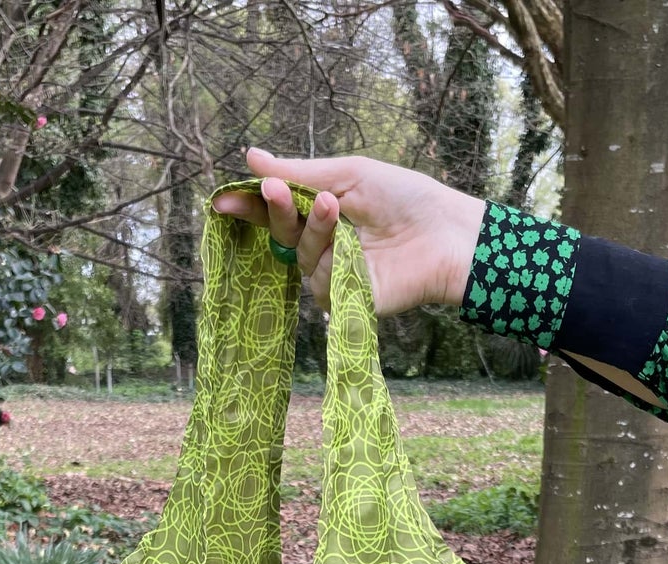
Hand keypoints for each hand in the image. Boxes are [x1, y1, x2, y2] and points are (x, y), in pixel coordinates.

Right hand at [211, 148, 485, 316]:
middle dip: (274, 211)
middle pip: (280, 234)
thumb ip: (300, 173)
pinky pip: (322, 284)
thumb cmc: (404, 199)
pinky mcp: (347, 303)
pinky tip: (350, 246)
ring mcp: (334, 277)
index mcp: (320, 214)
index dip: (249, 206)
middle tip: (274, 190)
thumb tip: (251, 157)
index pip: (275, 212)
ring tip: (334, 206)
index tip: (222, 199)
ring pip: (301, 257)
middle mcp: (322, 248)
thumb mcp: (348, 175)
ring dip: (313, 228)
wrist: (446, 234)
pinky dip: (332, 261)